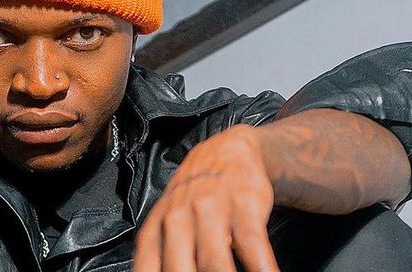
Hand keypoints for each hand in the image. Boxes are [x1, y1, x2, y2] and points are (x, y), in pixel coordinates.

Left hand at [133, 125, 278, 271]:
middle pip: (180, 270)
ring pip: (215, 264)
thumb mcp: (167, 221)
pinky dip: (263, 271)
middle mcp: (179, 219)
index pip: (148, 269)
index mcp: (157, 228)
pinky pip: (253, 248)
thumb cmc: (193, 199)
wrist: (229, 150)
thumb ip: (159, 257)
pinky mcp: (245, 206)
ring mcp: (212, 210)